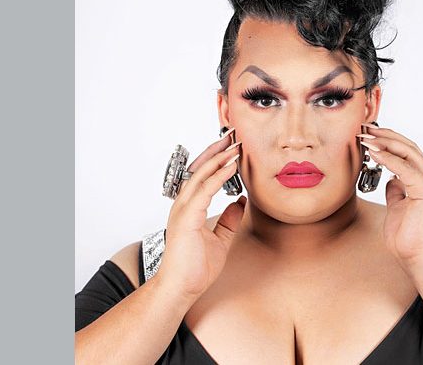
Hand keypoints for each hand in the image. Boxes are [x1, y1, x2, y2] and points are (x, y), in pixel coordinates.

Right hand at [155, 129, 245, 298]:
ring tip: (236, 146)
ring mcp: (182, 210)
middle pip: (199, 169)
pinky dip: (218, 175)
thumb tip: (240, 203)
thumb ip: (228, 220)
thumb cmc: (195, 268)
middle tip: (233, 135)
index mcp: (189, 208)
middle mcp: (183, 204)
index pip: (202, 176)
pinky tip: (231, 166)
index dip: (217, 159)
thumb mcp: (220, 239)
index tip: (232, 146)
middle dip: (216, 150)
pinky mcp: (187, 217)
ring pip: (200, 175)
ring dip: (219, 158)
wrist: (182, 288)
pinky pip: (204, 190)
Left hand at [357, 123, 422, 268]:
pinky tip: (374, 153)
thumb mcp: (397, 207)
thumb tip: (390, 180)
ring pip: (408, 153)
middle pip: (408, 146)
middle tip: (364, 129)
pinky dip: (389, 159)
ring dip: (385, 143)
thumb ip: (396, 191)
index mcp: (421, 181)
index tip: (367, 135)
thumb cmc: (410, 237)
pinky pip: (405, 169)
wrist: (421, 257)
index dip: (387, 141)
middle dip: (385, 135)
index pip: (406, 152)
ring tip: (366, 137)